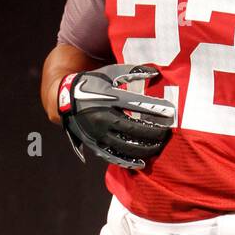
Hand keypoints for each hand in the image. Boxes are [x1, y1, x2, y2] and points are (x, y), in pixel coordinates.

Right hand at [57, 63, 174, 169]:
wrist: (64, 99)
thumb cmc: (92, 83)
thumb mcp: (109, 73)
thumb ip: (132, 72)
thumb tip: (155, 72)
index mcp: (108, 98)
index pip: (136, 105)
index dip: (155, 109)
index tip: (171, 113)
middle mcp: (102, 117)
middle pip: (134, 129)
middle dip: (153, 132)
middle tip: (167, 133)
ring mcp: (97, 133)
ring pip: (125, 145)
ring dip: (145, 148)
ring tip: (158, 146)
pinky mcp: (93, 144)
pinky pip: (113, 156)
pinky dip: (128, 161)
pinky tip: (142, 163)